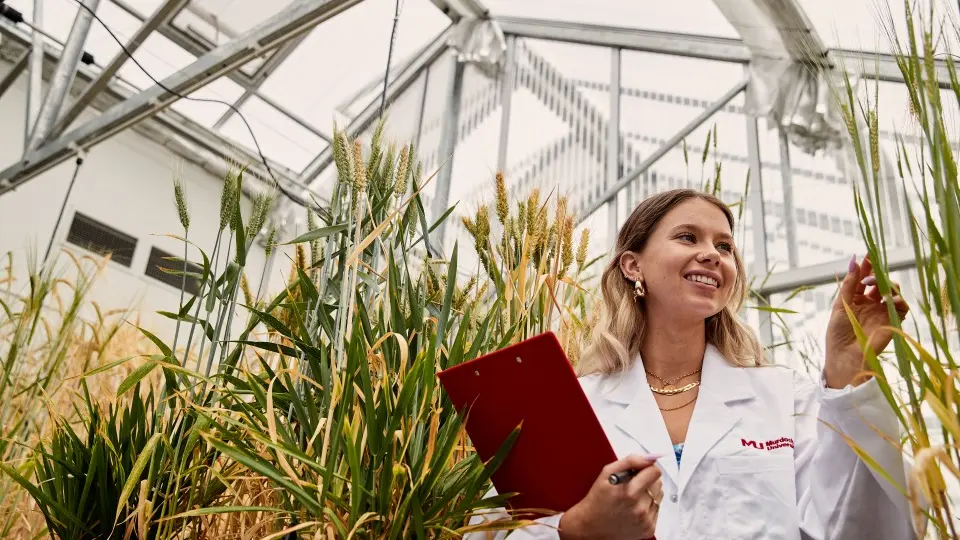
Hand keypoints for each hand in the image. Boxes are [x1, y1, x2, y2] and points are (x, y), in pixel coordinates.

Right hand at [558, 454, 662, 539]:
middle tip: (632, 485)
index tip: (641, 470)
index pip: (654, 472)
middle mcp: (640, 508)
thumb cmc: (597, 500)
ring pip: (658, 496)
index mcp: (629, 493)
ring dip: (648, 493)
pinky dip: (648, 506)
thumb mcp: (606, 473)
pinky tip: (634, 508)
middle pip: (658, 483)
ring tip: (632, 498)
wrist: (592, 527)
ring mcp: (645, 521)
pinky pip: (657, 509)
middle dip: (647, 480)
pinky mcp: (649, 529)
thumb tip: (649, 458)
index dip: (647, 468)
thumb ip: (630, 462)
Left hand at [824, 254, 909, 388]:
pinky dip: (898, 299)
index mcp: (856, 299)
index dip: (867, 266)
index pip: (864, 278)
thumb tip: (854, 261)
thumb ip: (849, 284)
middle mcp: (871, 303)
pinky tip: (889, 299)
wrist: (844, 356)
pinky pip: (902, 306)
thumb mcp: (841, 304)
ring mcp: (882, 311)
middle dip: (876, 274)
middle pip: (880, 282)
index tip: (868, 254)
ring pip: (893, 291)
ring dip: (887, 285)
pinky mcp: (892, 321)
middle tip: (868, 276)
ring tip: (876, 288)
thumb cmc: (838, 333)